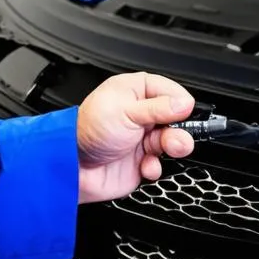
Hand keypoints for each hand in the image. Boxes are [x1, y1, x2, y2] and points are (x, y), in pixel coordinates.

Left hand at [76, 73, 195, 203]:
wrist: (73, 167)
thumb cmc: (88, 131)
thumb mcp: (126, 112)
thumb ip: (158, 108)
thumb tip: (184, 103)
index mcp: (133, 92)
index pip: (168, 91)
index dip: (179, 101)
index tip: (185, 111)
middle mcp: (139, 114)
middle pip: (174, 118)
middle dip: (179, 128)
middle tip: (177, 135)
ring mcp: (140, 138)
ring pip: (171, 141)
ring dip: (173, 146)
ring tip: (170, 149)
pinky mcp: (139, 161)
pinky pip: (159, 164)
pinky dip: (155, 167)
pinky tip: (145, 165)